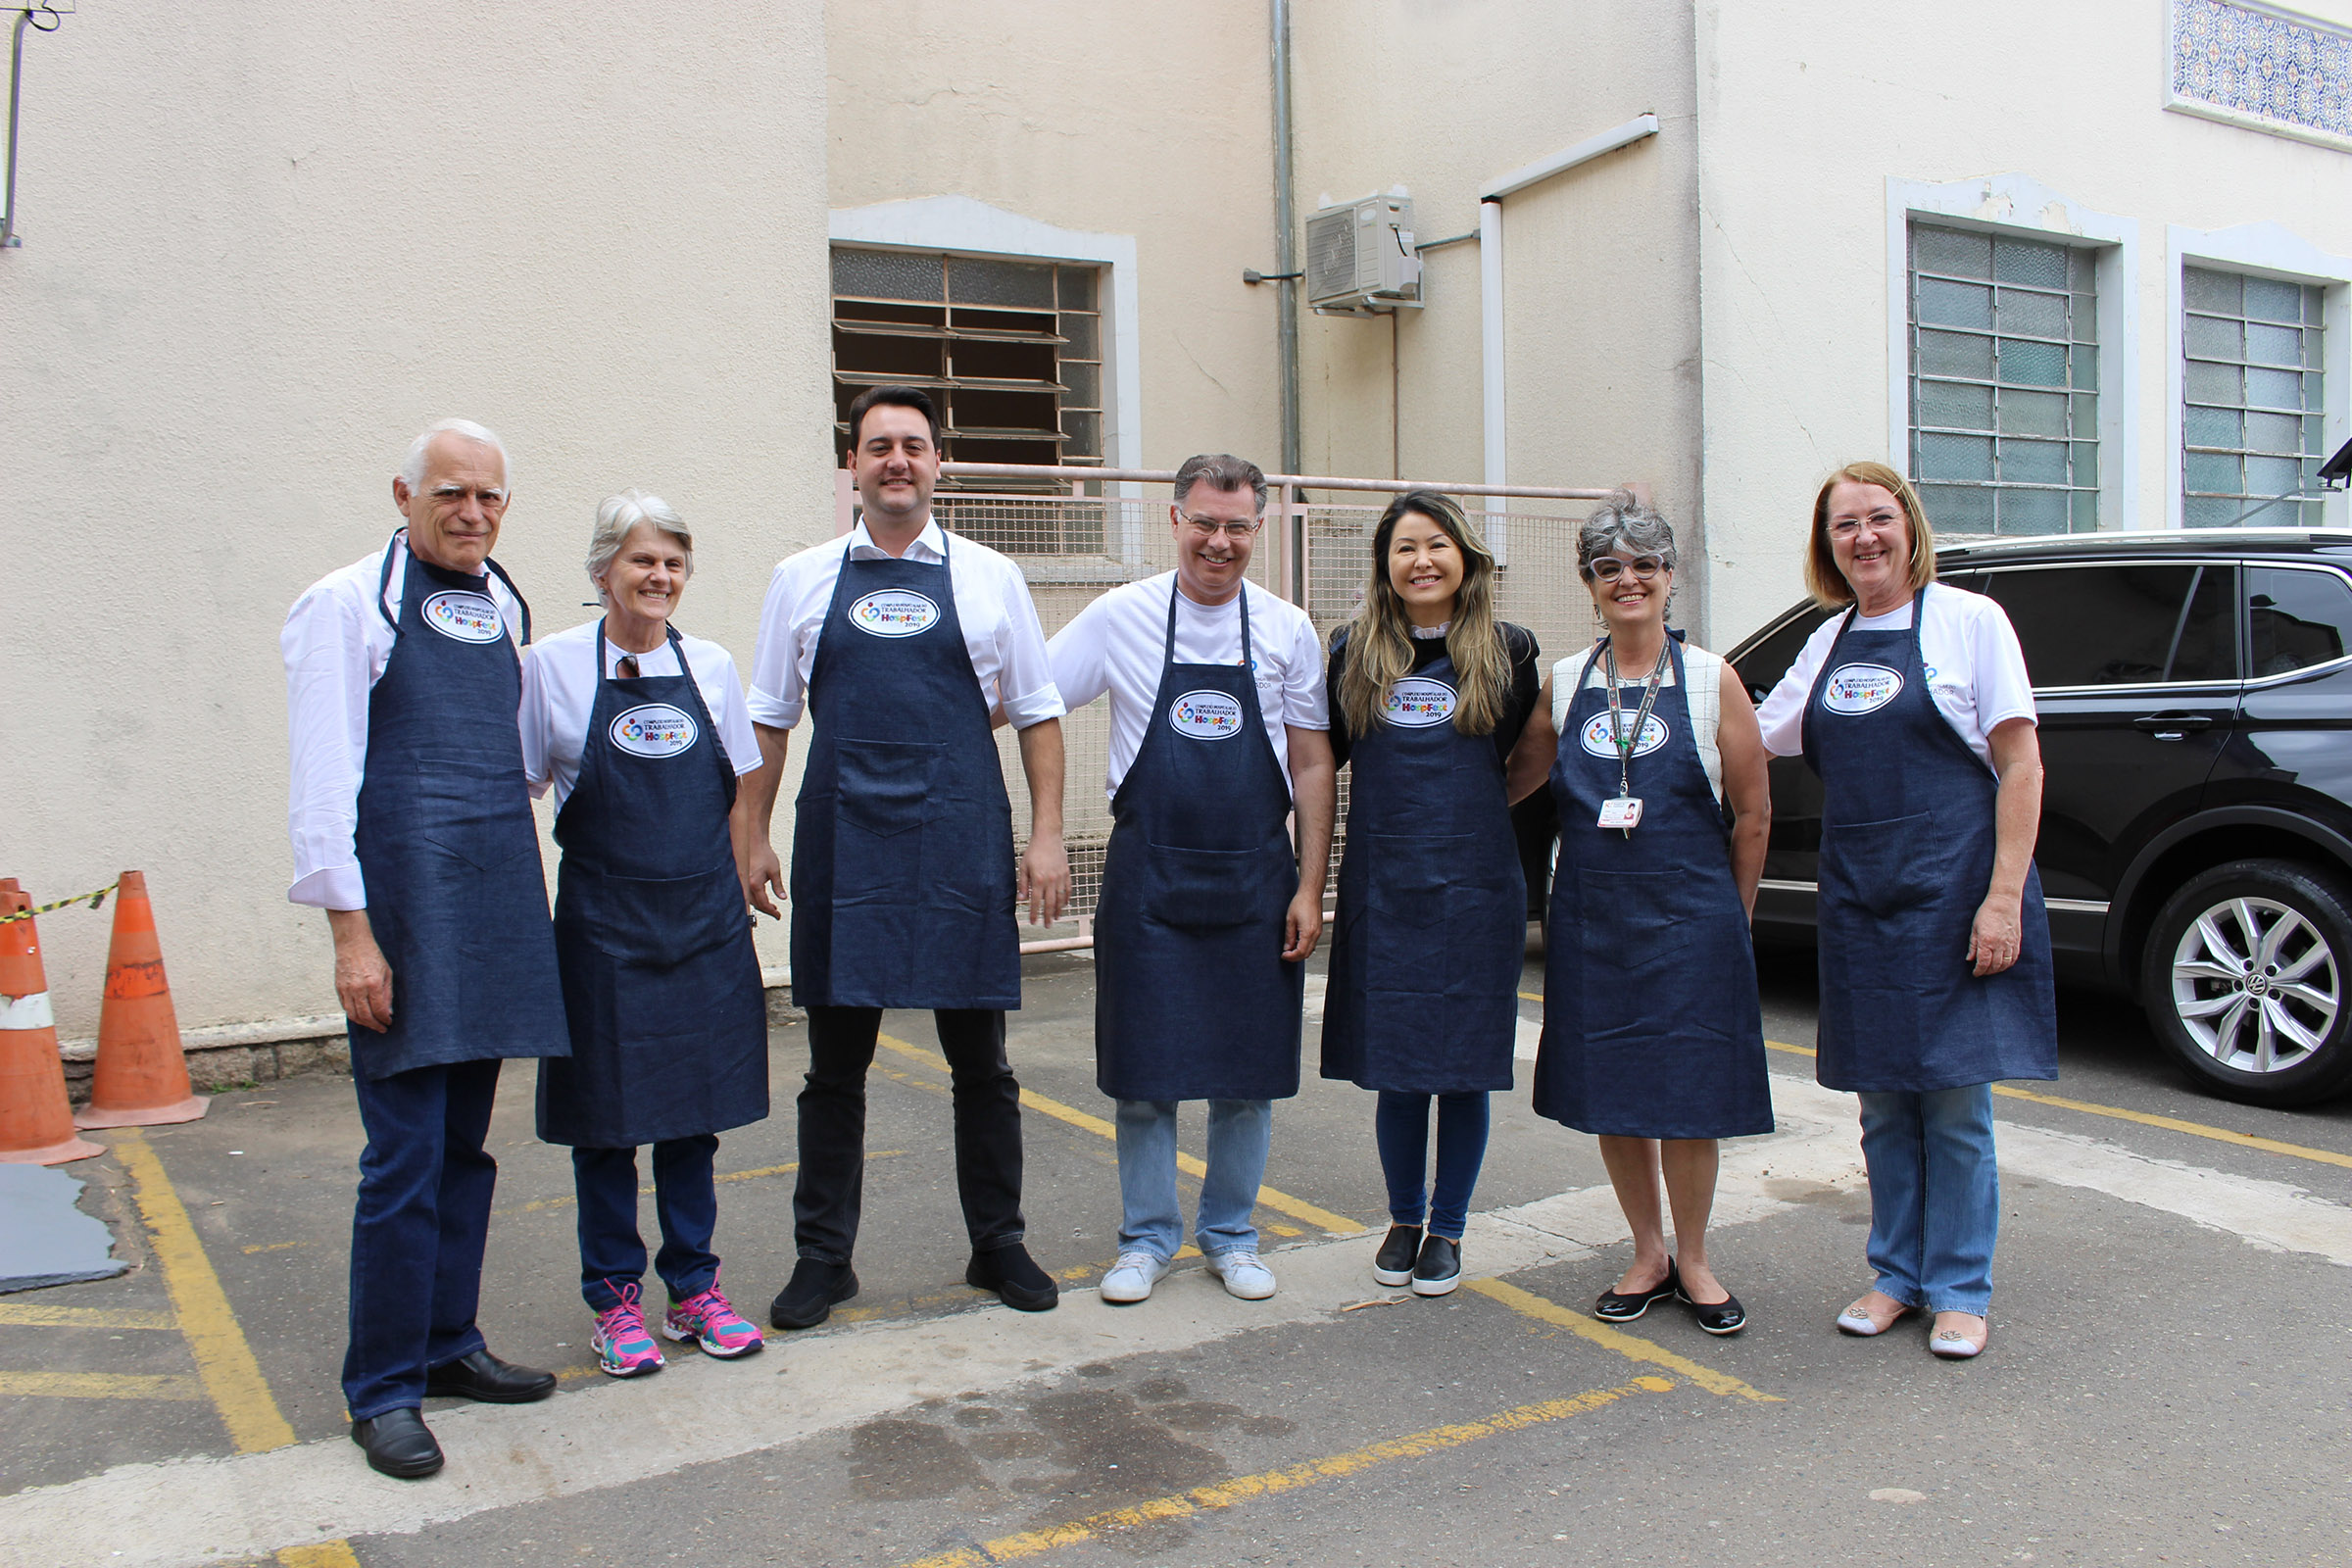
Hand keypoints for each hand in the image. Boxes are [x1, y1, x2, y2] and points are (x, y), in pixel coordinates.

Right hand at [329, 913, 393, 1033]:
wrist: (353, 944)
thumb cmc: (373, 956)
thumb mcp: (387, 973)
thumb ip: (387, 994)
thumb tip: (388, 1012)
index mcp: (373, 984)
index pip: (379, 1010)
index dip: (384, 1020)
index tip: (388, 1022)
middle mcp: (358, 989)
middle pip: (365, 1016)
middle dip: (375, 1025)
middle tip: (381, 1028)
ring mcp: (346, 989)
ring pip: (353, 1015)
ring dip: (363, 1023)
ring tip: (372, 1024)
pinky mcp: (338, 988)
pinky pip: (345, 1007)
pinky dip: (353, 1014)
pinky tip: (361, 1015)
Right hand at [746, 839, 785, 919]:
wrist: (753, 843)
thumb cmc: (764, 855)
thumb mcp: (775, 871)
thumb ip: (778, 886)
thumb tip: (783, 898)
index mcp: (754, 884)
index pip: (763, 903)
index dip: (772, 911)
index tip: (778, 915)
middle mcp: (746, 885)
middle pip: (756, 905)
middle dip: (767, 910)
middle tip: (776, 913)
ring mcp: (742, 883)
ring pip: (750, 901)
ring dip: (761, 905)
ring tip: (772, 906)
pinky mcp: (741, 880)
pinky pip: (746, 894)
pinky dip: (755, 899)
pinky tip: (762, 898)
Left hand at [1020, 837, 1069, 926]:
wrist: (1048, 837)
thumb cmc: (1034, 851)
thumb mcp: (1023, 867)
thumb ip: (1023, 884)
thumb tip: (1021, 899)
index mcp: (1038, 879)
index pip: (1035, 901)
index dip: (1034, 913)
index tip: (1033, 921)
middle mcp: (1050, 880)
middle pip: (1050, 903)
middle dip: (1048, 916)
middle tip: (1047, 925)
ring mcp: (1060, 877)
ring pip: (1060, 899)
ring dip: (1058, 910)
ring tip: (1056, 918)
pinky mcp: (1066, 873)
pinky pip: (1068, 890)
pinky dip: (1066, 899)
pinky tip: (1064, 905)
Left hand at [1282, 884, 1324, 961]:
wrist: (1311, 894)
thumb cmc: (1301, 902)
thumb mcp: (1290, 920)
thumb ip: (1289, 936)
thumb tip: (1287, 947)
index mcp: (1308, 932)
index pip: (1300, 952)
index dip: (1291, 957)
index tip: (1283, 955)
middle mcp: (1315, 934)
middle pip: (1306, 954)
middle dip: (1295, 957)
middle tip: (1285, 954)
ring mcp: (1318, 932)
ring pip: (1310, 950)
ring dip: (1300, 952)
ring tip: (1290, 949)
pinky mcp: (1318, 929)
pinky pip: (1312, 943)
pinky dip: (1304, 946)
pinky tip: (1297, 942)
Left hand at [1967, 891, 2023, 976]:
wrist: (2004, 902)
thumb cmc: (1987, 912)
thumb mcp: (1975, 928)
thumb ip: (1972, 945)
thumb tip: (1969, 959)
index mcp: (1986, 941)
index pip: (1983, 963)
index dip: (1979, 971)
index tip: (1975, 973)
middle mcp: (1999, 944)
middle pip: (1994, 966)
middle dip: (1987, 972)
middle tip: (1982, 972)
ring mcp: (2009, 943)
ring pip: (2005, 964)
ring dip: (1997, 970)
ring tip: (1991, 970)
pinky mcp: (2017, 942)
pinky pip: (2014, 958)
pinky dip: (2008, 964)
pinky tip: (2002, 964)